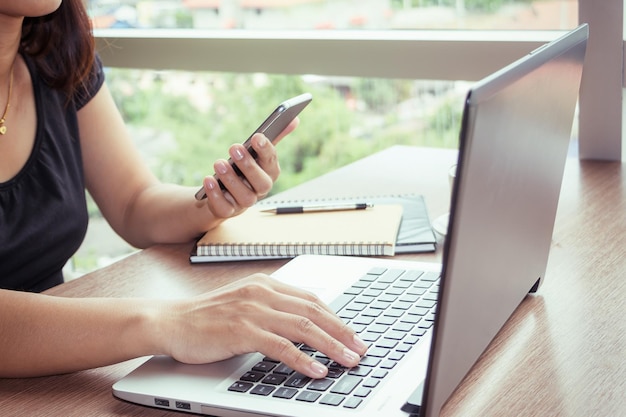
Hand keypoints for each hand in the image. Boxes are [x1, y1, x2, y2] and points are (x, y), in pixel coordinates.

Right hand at [156, 274, 367, 378]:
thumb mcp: (244, 304)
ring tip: (349, 360)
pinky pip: (281, 346)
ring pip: (303, 327)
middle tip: (360, 349)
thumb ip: (271, 309)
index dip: (336, 318)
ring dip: (331, 346)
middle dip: (342, 332)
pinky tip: (317, 370)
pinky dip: (303, 359)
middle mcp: (262, 292)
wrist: (171, 321)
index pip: (310, 299)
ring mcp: (252, 310)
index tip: (351, 334)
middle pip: (313, 312)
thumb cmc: (207, 317)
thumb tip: (303, 326)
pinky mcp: (242, 330)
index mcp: (265, 284)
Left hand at [201, 118, 298, 217]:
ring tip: (219, 163)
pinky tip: (208, 180)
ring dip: (231, 179)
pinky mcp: (228, 211)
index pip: (272, 163)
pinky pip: (224, 208)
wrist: (223, 192)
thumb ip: (273, 138)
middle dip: (249, 165)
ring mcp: (245, 202)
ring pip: (244, 197)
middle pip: (262, 183)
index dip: (266, 150)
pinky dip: (216, 194)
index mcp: (269, 173)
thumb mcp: (256, 153)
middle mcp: (260, 190)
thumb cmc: (243, 169)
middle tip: (234, 147)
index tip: (256, 136)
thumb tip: (295, 119)